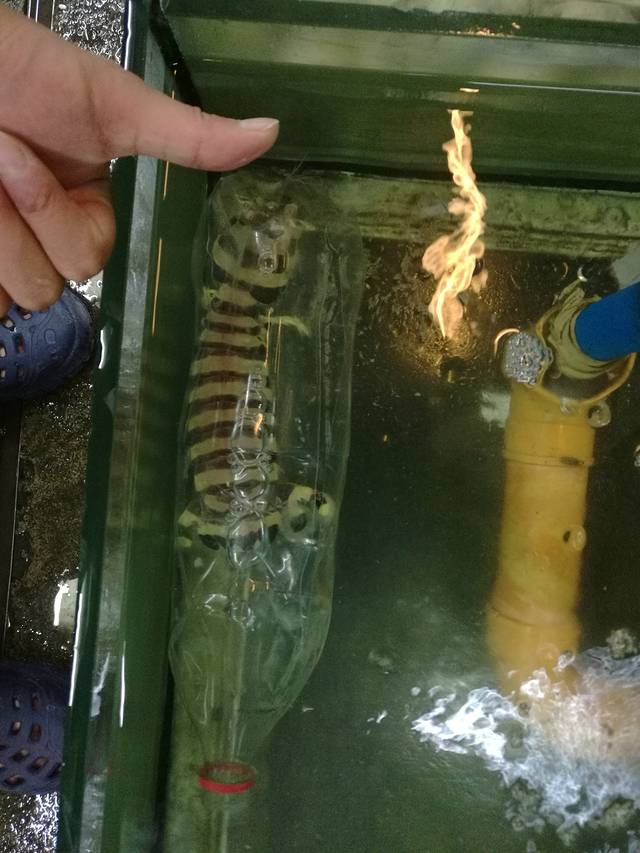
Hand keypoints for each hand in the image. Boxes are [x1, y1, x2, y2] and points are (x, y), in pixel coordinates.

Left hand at [0, 8, 278, 313]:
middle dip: (16, 225)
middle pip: (46, 289)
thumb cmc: (24, 73)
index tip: (23, 157)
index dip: (54, 219)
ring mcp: (3, 256)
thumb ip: (189, 137)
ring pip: (9, 301)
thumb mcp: (115, 108)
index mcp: (87, 216)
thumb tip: (272, 132)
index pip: (86, 262)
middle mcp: (43, 239)